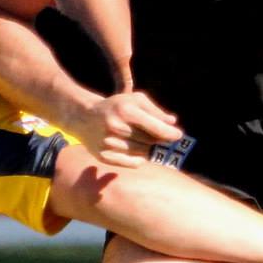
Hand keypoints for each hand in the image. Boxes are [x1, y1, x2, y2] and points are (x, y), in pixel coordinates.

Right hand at [67, 89, 185, 168]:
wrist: (84, 117)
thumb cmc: (116, 107)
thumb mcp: (135, 100)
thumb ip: (155, 110)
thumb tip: (172, 123)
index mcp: (125, 110)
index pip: (154, 127)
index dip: (169, 133)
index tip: (178, 135)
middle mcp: (116, 127)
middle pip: (150, 141)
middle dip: (157, 139)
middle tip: (154, 134)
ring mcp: (109, 143)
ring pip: (143, 153)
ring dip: (146, 148)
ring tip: (137, 138)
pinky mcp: (104, 156)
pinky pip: (133, 163)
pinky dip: (138, 158)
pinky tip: (133, 149)